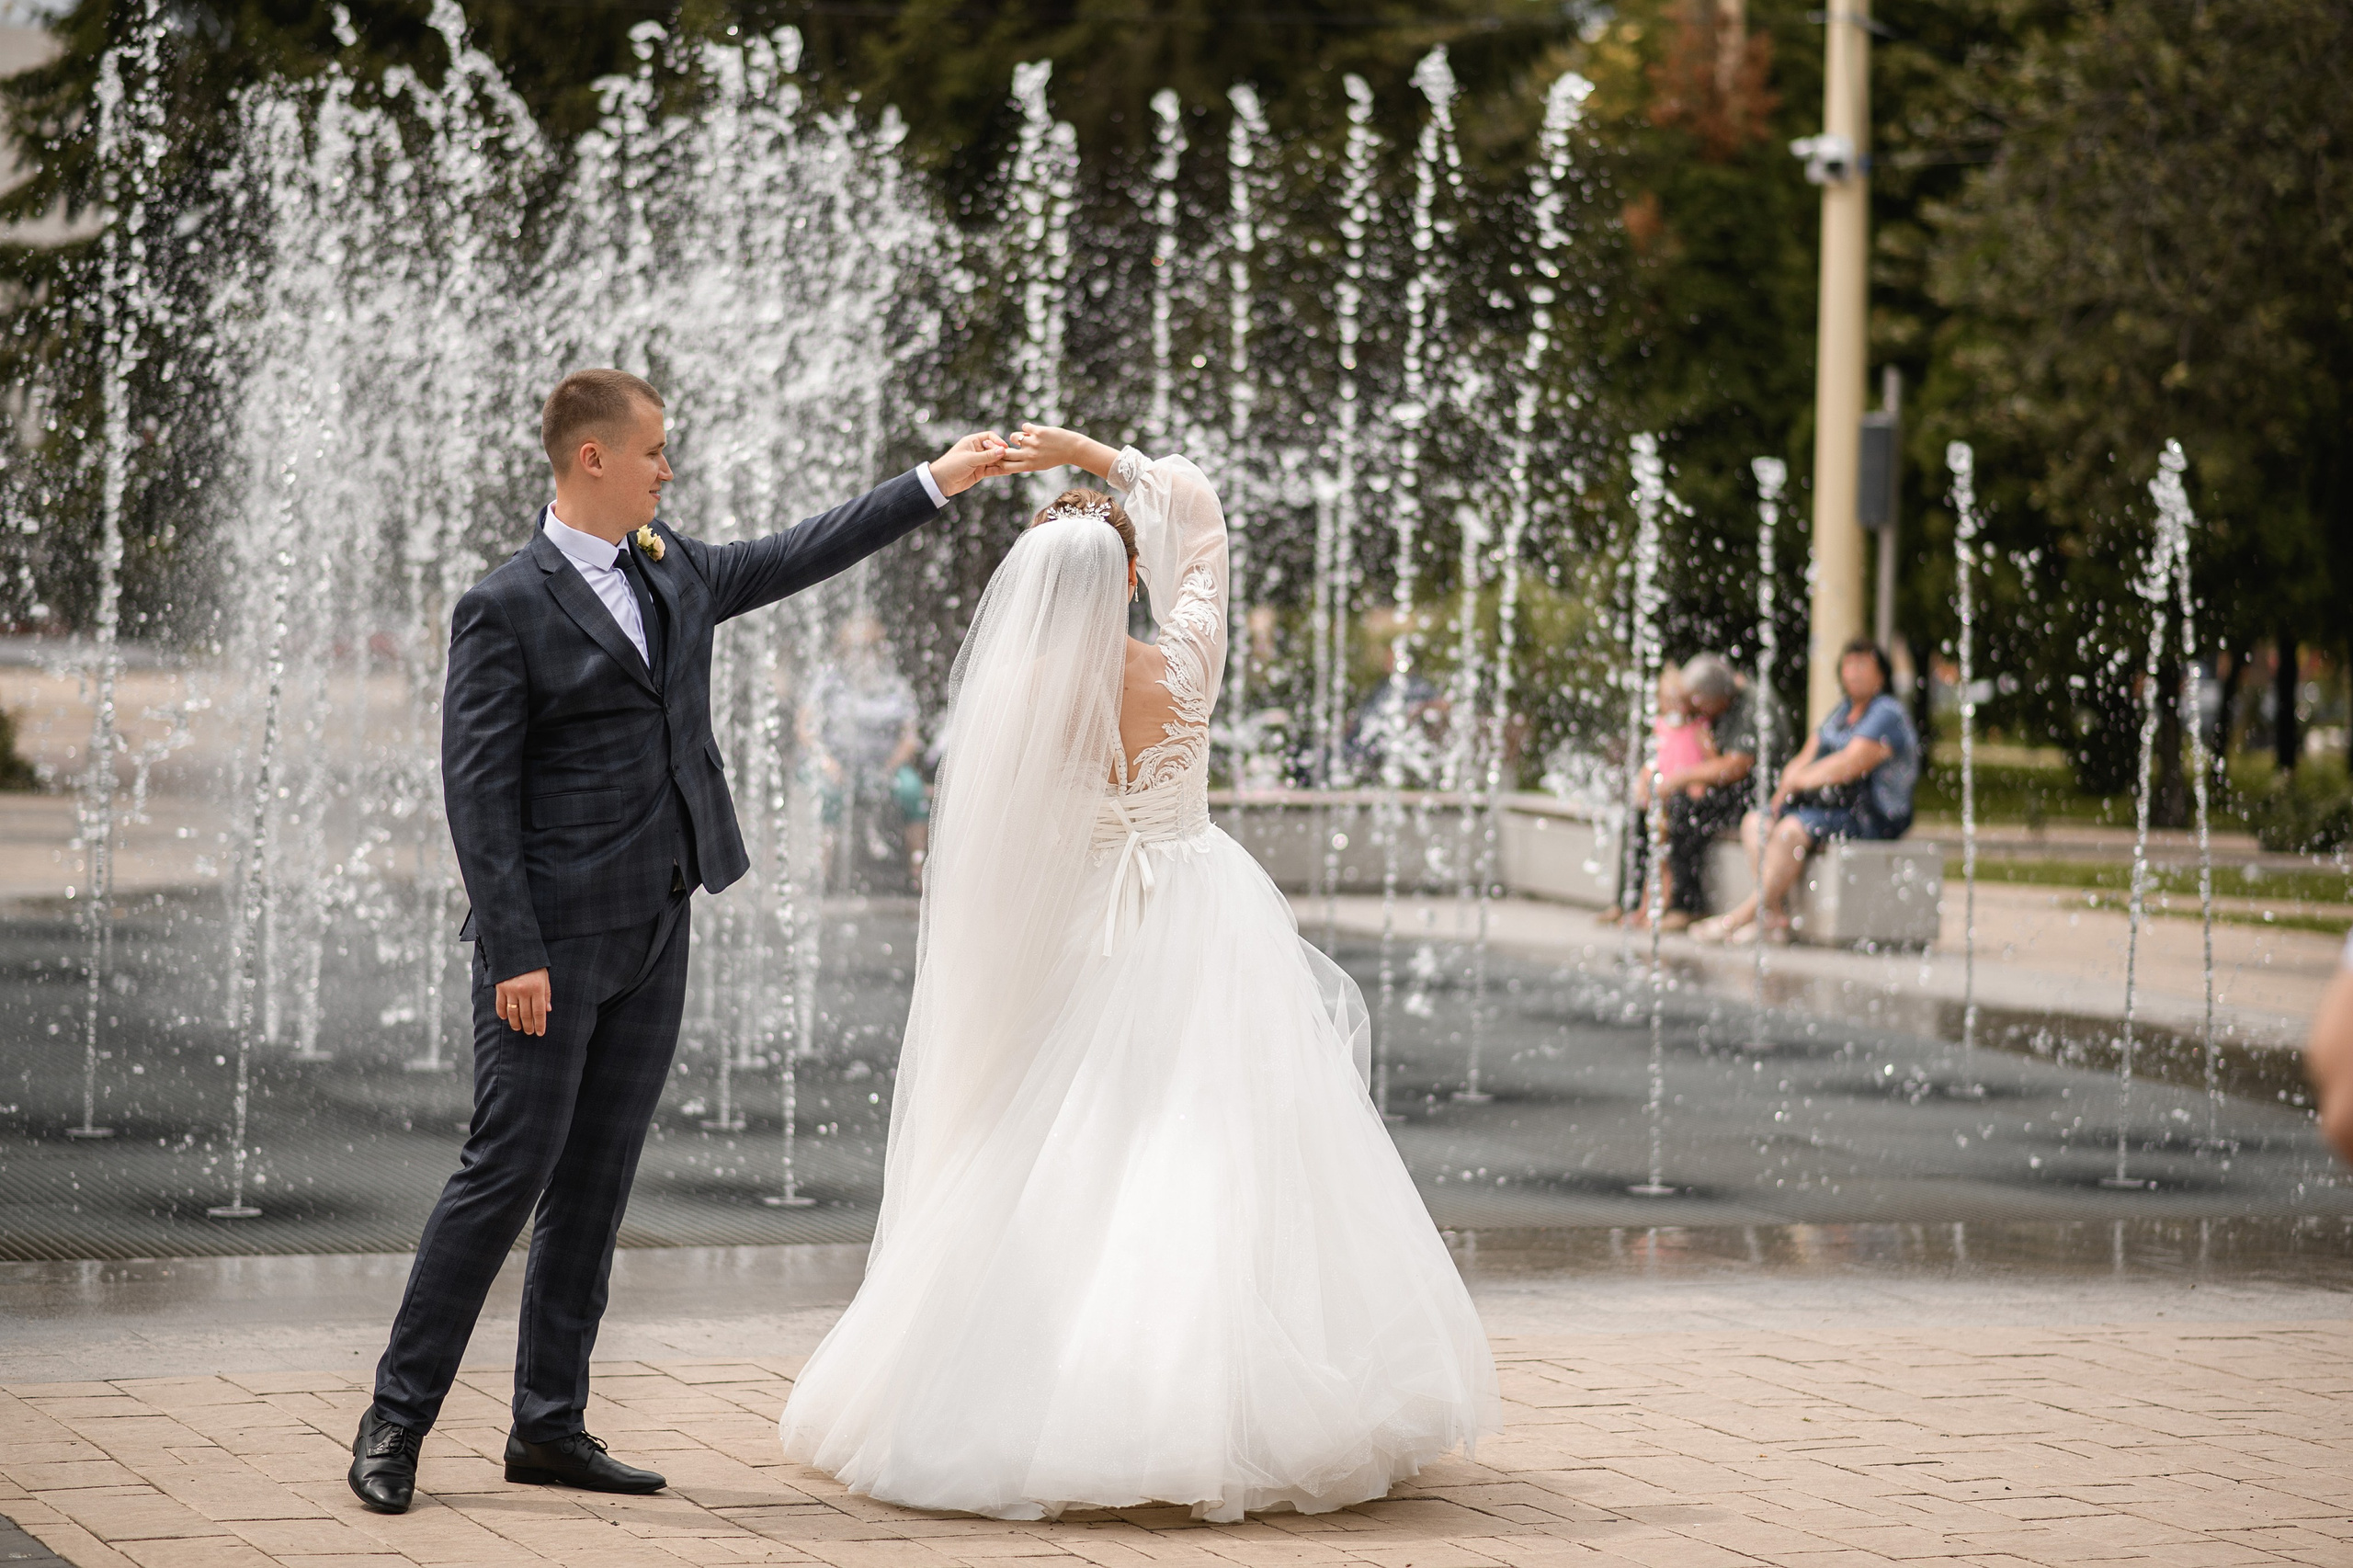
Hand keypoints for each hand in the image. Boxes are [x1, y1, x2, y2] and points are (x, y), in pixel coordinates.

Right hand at [495, 968, 550, 1035]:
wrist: (515, 950)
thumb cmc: (534, 965)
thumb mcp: (544, 977)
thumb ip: (546, 994)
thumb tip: (547, 1010)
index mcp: (537, 988)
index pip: (539, 1012)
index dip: (540, 1024)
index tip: (540, 1033)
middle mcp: (524, 991)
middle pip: (526, 1015)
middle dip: (528, 1026)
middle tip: (529, 1033)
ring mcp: (511, 990)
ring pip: (513, 1013)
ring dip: (516, 1023)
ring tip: (519, 1028)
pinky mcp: (500, 988)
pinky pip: (500, 1005)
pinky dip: (503, 1013)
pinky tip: (506, 1019)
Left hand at [927, 431, 1010, 496]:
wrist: (941, 482)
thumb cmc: (952, 465)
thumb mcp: (970, 459)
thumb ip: (987, 456)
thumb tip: (1003, 450)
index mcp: (972, 441)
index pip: (990, 437)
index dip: (998, 441)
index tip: (1005, 448)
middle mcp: (977, 450)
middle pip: (994, 449)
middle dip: (1003, 453)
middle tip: (1012, 457)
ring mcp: (979, 461)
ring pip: (995, 460)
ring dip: (1003, 462)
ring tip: (1014, 464)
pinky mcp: (980, 472)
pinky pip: (993, 470)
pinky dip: (1000, 470)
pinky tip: (1009, 470)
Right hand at [1000, 424, 1116, 478]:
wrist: (1072, 449)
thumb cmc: (1055, 457)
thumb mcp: (1039, 465)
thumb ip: (1025, 463)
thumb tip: (1008, 457)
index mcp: (1029, 466)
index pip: (1006, 466)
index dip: (1000, 460)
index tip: (999, 456)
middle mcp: (1029, 455)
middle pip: (1006, 453)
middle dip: (1002, 448)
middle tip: (1003, 443)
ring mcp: (1033, 443)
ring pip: (1014, 437)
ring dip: (1017, 436)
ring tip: (1026, 437)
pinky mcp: (1038, 431)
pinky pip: (1025, 427)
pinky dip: (1028, 428)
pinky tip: (1034, 430)